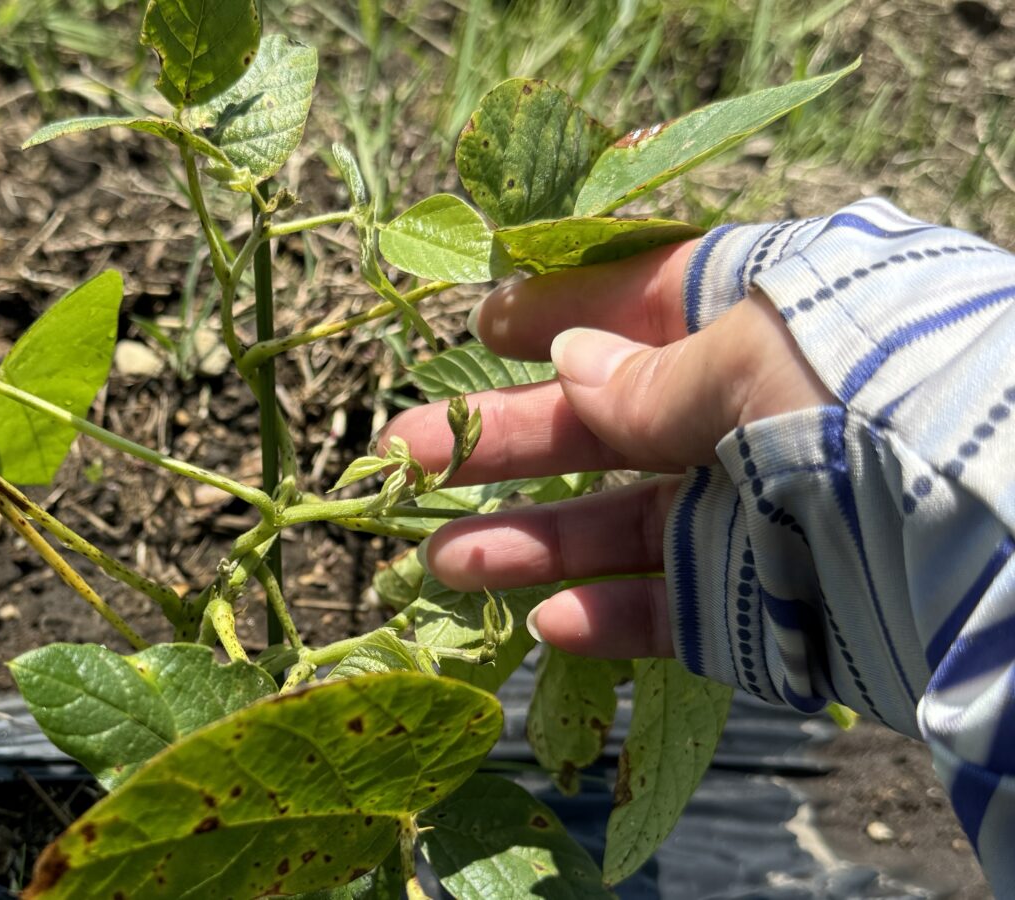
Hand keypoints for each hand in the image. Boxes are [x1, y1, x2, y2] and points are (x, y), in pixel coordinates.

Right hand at [380, 240, 835, 658]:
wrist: (1011, 534)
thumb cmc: (877, 397)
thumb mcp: (755, 350)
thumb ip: (654, 374)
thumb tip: (574, 363)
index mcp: (768, 325)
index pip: (650, 305)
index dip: (566, 312)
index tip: (489, 326)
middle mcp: (757, 417)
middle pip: (609, 425)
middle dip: (507, 438)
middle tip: (404, 451)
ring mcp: (762, 516)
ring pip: (622, 526)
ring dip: (532, 544)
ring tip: (440, 561)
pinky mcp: (772, 608)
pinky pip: (676, 612)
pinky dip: (608, 620)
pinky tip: (547, 622)